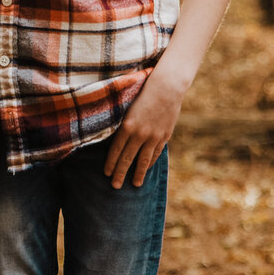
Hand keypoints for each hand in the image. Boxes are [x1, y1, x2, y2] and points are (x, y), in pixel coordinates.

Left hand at [105, 65, 186, 187]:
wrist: (167, 88)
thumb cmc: (143, 93)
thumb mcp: (128, 108)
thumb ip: (123, 125)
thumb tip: (116, 140)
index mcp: (127, 126)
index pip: (115, 150)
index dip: (110, 163)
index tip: (106, 173)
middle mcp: (139, 134)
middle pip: (127, 158)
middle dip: (120, 173)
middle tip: (115, 186)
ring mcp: (153, 136)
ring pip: (143, 160)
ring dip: (138, 173)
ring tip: (135, 184)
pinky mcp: (164, 136)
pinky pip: (155, 153)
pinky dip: (150, 162)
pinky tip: (147, 168)